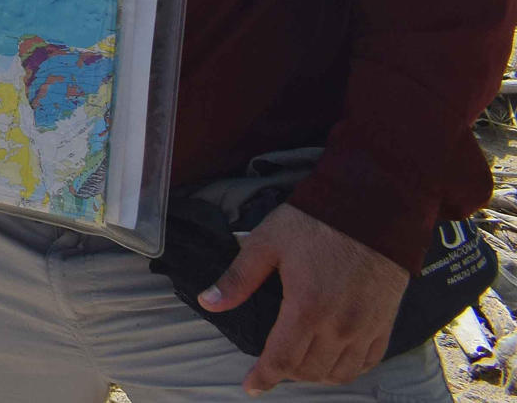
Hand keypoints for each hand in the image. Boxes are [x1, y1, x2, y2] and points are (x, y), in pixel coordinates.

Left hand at [200, 203, 410, 393]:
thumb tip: (207, 303)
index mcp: (306, 308)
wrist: (373, 209)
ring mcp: (366, 327)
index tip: (250, 386)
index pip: (281, 360)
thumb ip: (238, 278)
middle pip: (309, 370)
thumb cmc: (315, 222)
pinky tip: (333, 362)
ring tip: (298, 366)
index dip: (263, 377)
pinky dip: (347, 369)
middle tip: (271, 364)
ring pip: (339, 372)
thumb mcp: (268, 243)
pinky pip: (368, 361)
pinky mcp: (386, 322)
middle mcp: (339, 326)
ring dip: (315, 375)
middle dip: (285, 373)